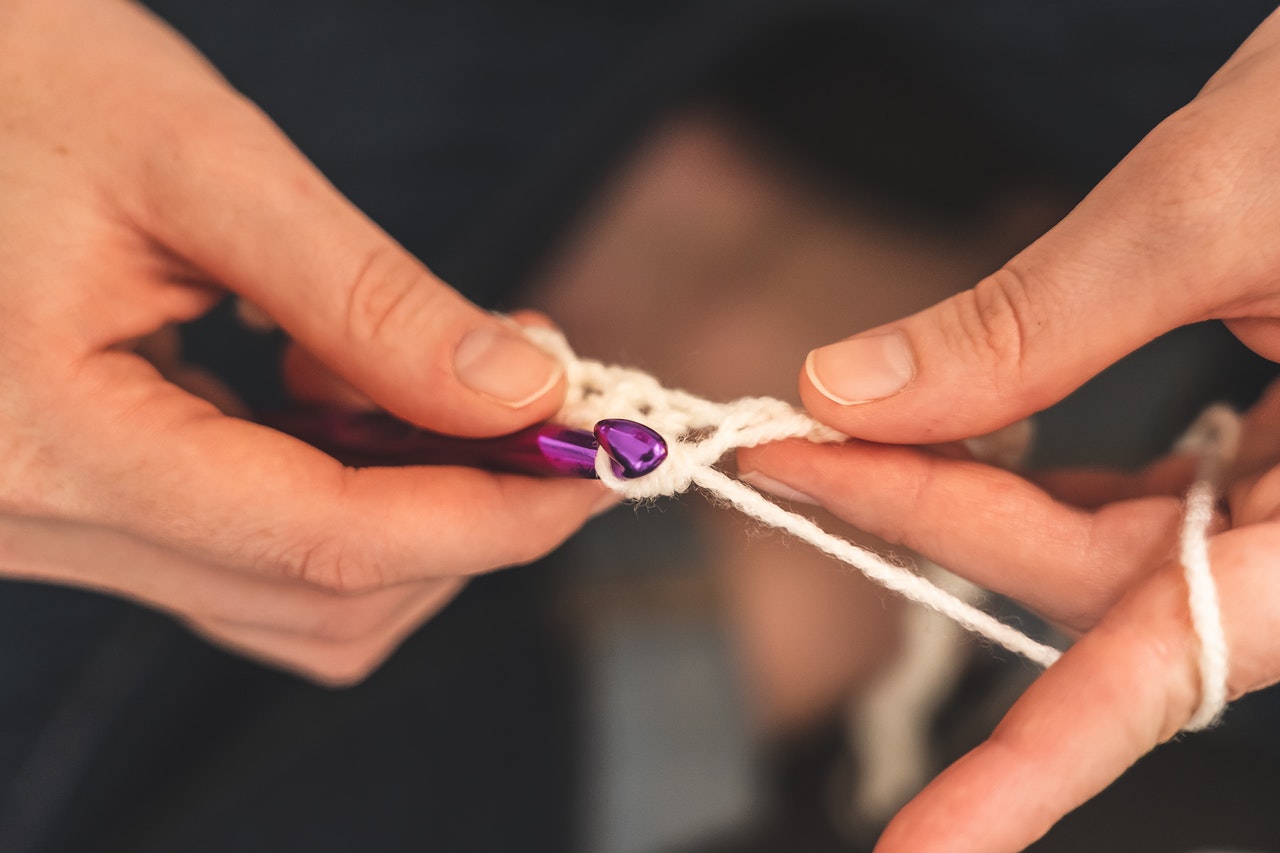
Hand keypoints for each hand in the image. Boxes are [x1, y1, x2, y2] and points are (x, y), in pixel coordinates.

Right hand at [0, 0, 604, 683]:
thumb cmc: (20, 82)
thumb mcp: (204, 163)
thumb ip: (373, 299)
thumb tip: (525, 395)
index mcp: (52, 442)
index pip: (322, 542)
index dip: (489, 516)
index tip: (597, 465)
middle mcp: (37, 524)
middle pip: (320, 595)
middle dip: (466, 516)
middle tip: (544, 411)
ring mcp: (53, 531)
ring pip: (293, 598)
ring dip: (411, 513)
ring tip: (428, 380)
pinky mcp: (77, 509)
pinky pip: (247, 558)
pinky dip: (343, 499)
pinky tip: (348, 397)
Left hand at [739, 7, 1279, 849]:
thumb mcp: (1213, 204)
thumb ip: (1034, 323)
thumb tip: (848, 393)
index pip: (1175, 668)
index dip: (1033, 773)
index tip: (918, 851)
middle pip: (1107, 581)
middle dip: (933, 519)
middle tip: (788, 455)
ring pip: (1116, 539)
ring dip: (966, 490)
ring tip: (834, 438)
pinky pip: (1147, 491)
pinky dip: (1037, 460)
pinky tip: (953, 429)